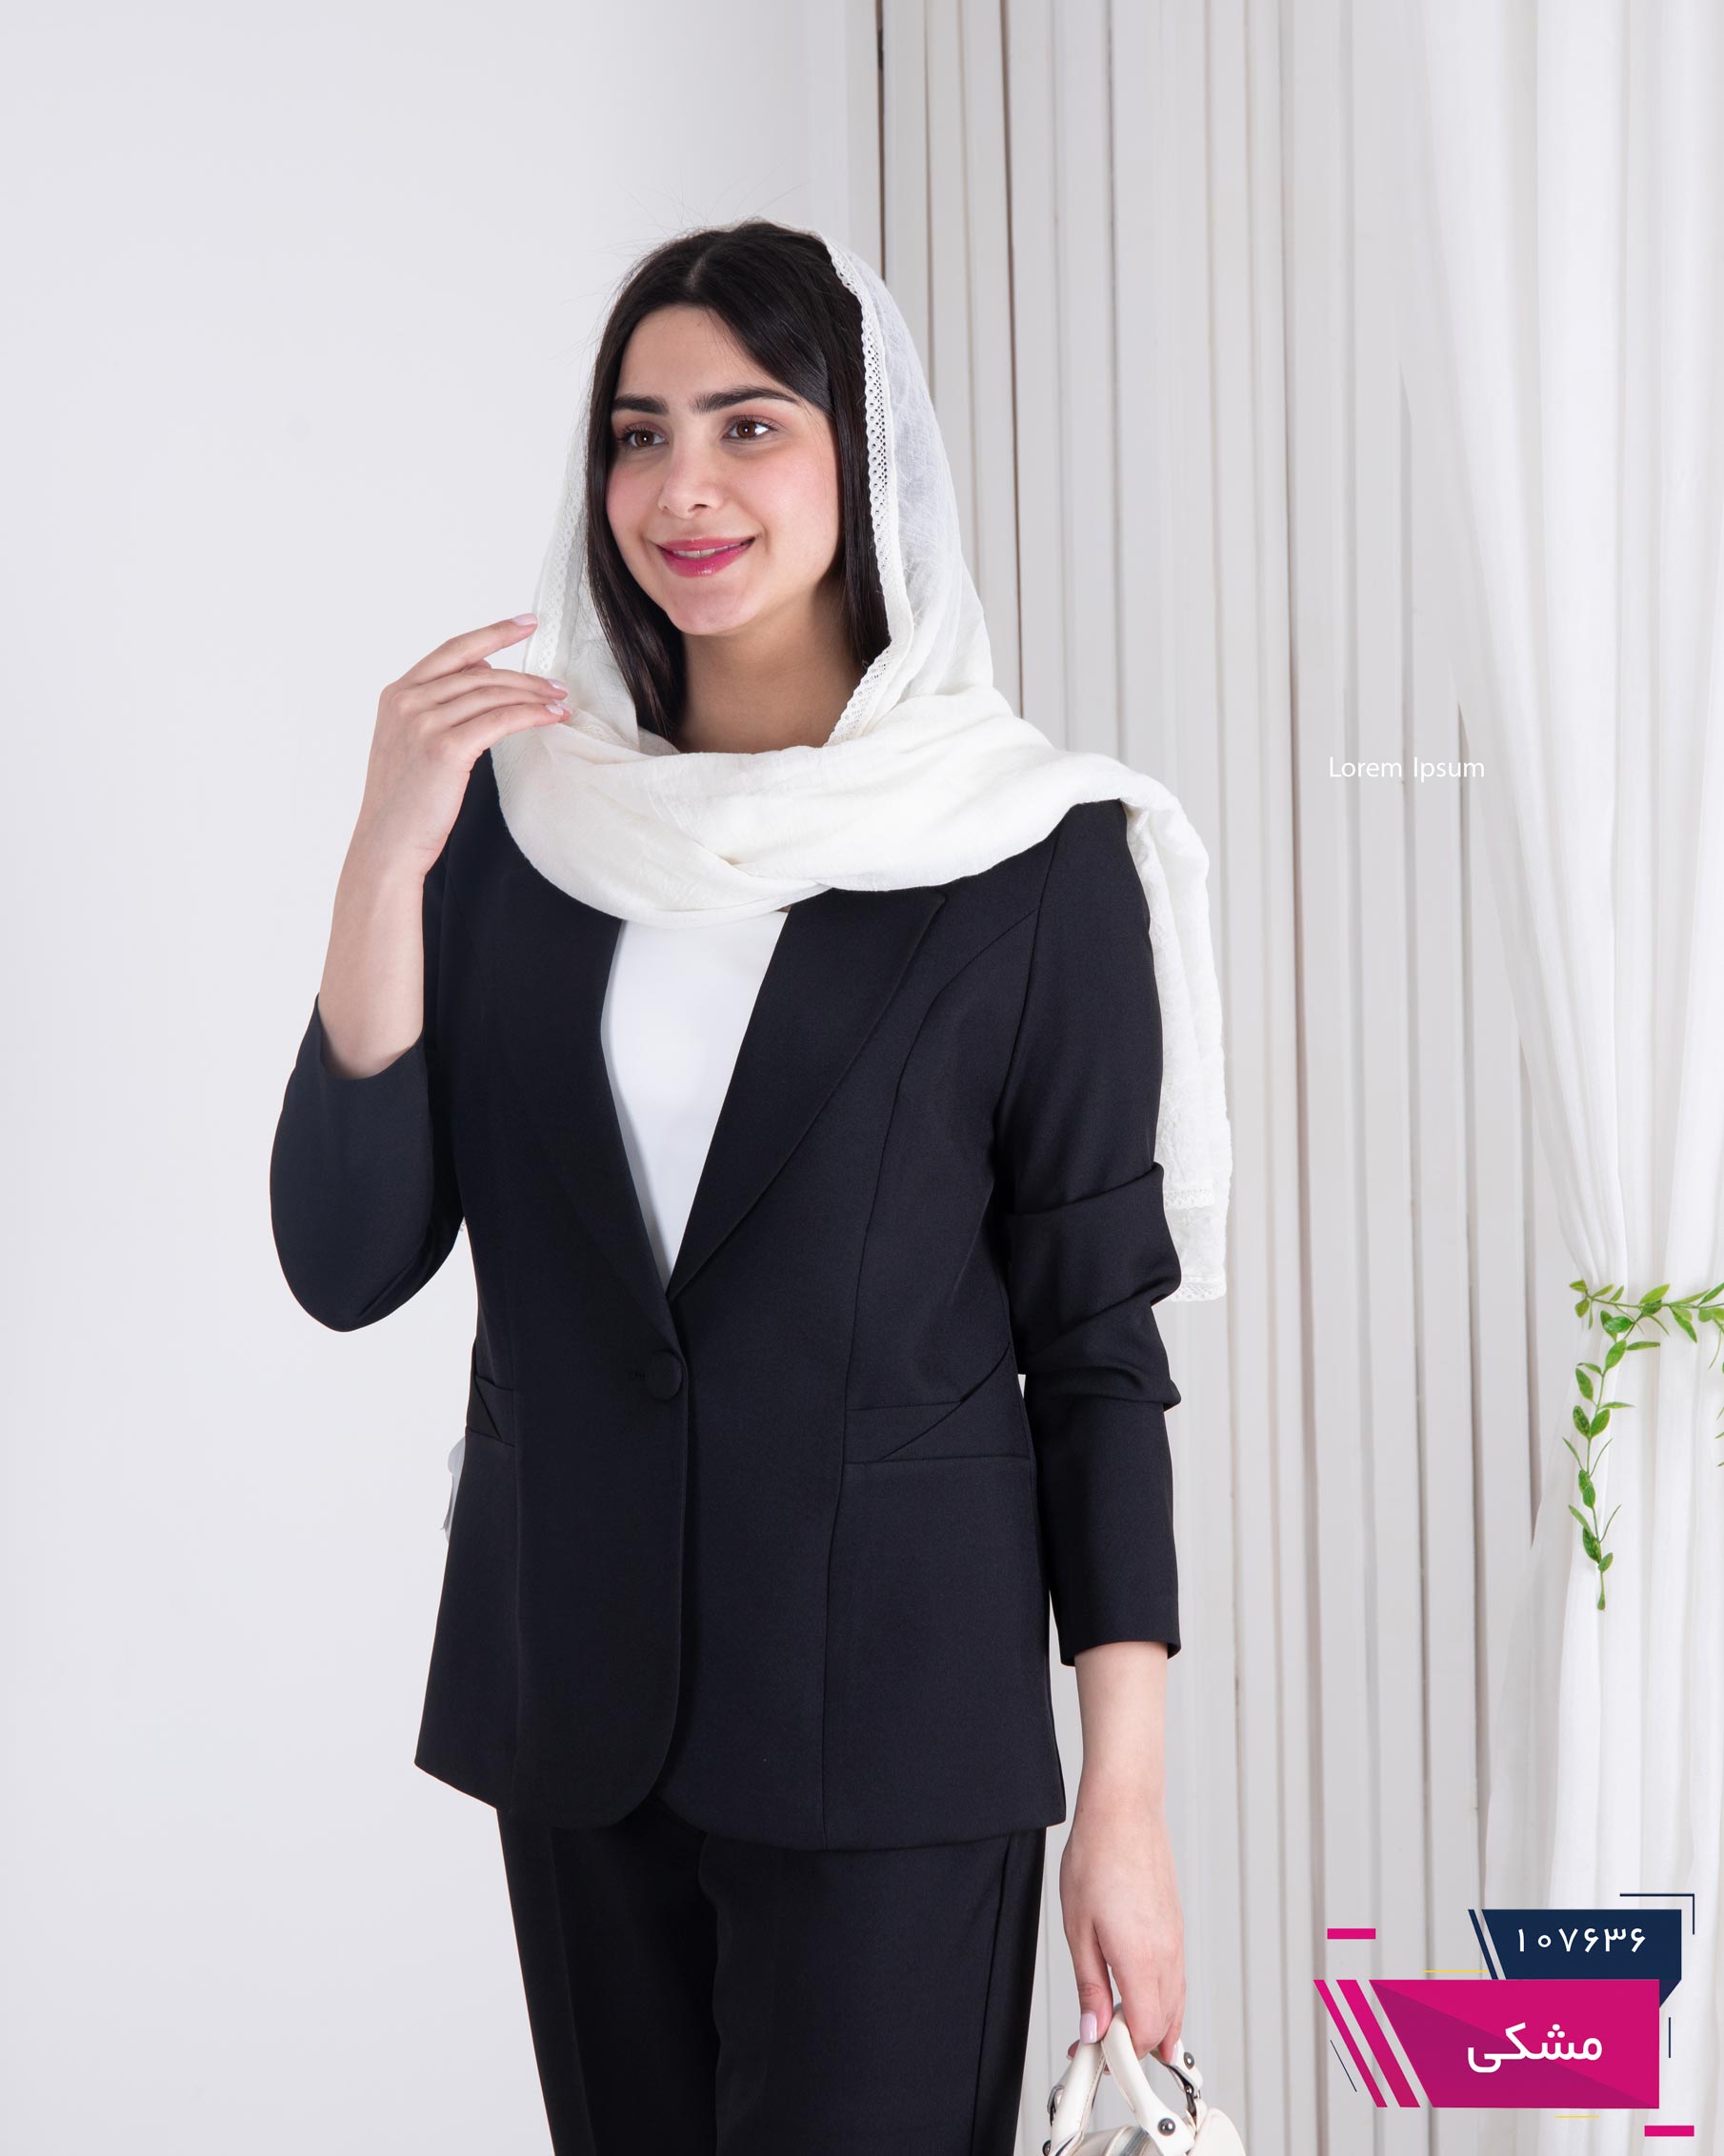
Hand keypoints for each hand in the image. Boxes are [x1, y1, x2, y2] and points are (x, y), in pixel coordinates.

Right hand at [354, 614, 570, 877]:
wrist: (387, 843)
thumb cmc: (405, 802)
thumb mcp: (410, 743)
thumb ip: (437, 706)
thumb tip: (482, 672)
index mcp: (397, 695)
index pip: (453, 651)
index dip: (493, 632)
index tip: (526, 622)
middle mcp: (407, 701)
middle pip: (479, 673)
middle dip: (525, 675)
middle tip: (557, 683)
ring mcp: (423, 722)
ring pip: (492, 694)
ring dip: (533, 694)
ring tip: (560, 701)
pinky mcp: (445, 748)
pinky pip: (500, 719)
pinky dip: (531, 714)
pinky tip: (551, 716)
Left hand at [1059, 1784, 1184, 2070]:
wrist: (1125, 1811)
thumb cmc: (1098, 1856)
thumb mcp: (1078, 1927)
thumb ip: (1090, 1983)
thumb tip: (1092, 2026)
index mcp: (1141, 1959)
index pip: (1142, 2032)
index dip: (1121, 2055)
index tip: (1096, 2059)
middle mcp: (1166, 1954)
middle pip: (1163, 2025)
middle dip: (1135, 2047)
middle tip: (1102, 2052)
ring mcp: (1175, 1939)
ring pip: (1174, 2003)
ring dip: (1153, 2028)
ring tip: (1125, 2040)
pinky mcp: (1175, 1926)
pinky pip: (1176, 1979)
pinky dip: (1164, 2001)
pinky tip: (1148, 2002)